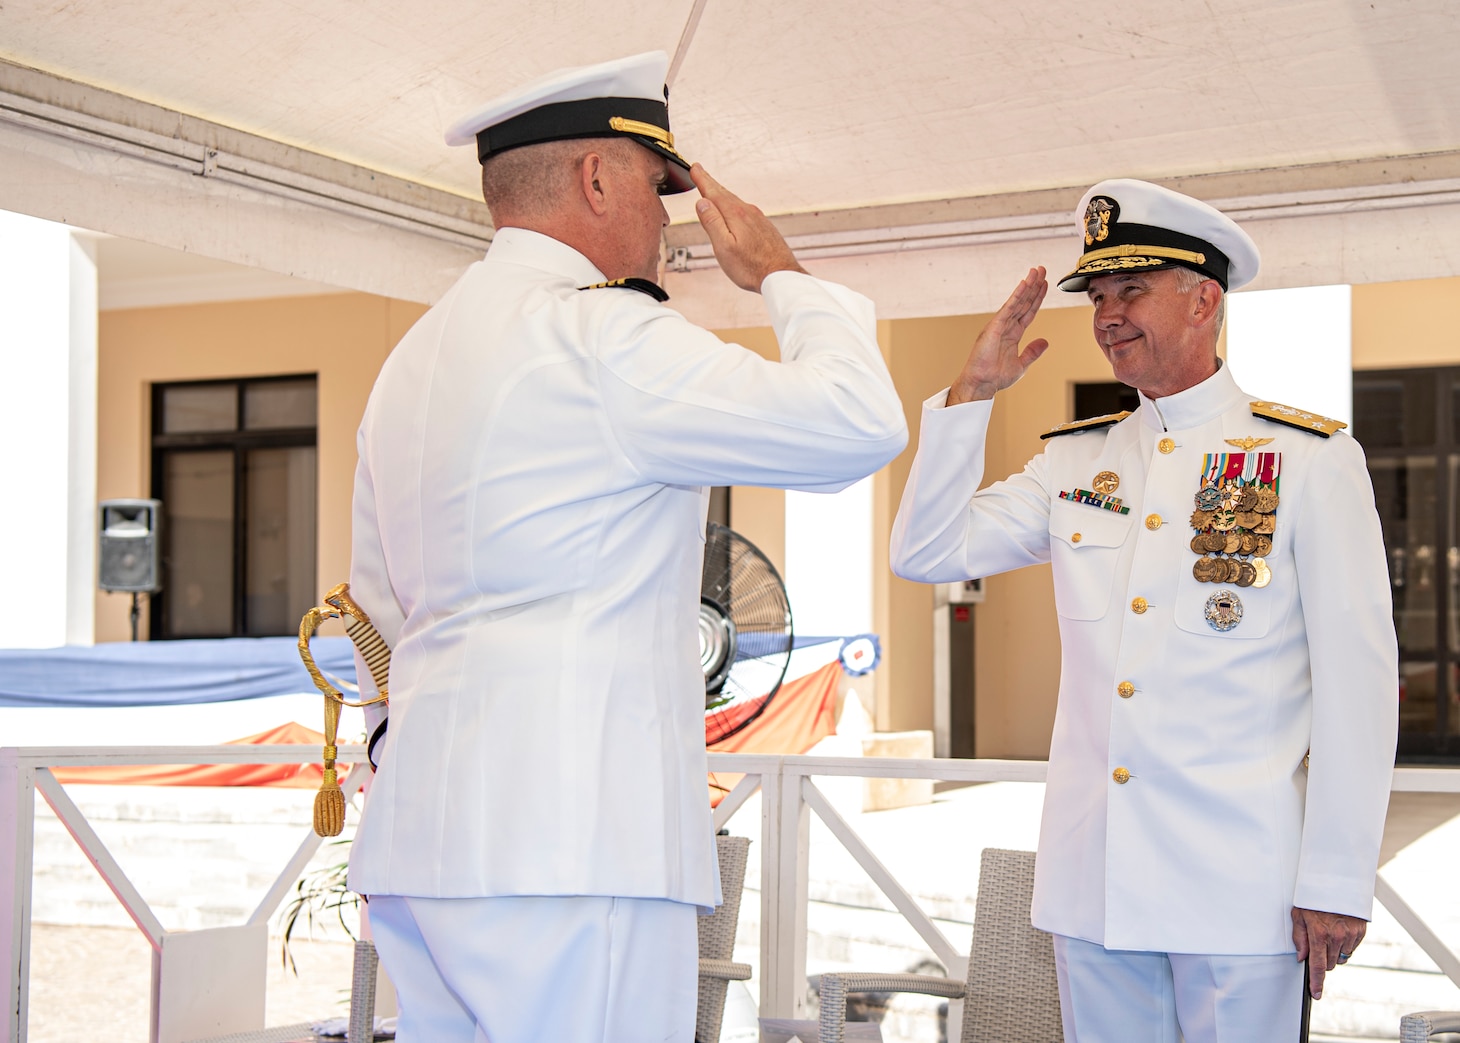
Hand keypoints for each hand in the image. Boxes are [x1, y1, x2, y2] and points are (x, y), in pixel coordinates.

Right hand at [692, 164, 805, 291]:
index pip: (714, 192)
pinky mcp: (764, 227)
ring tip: (713, 190)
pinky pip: (745, 211)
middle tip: (700, 172)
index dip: (702, 179)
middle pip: (724, 194)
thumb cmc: (751, 267)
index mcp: (735, 215)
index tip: (695, 168)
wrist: (781, 275)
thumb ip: (712, 222)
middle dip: (710, 183)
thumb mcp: (724, 247)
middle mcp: (748, 212)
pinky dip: (734, 206)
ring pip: (735, 202)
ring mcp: (758, 219)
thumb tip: (702, 202)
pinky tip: (733, 211)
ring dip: (722, 194)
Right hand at [947, 267, 1050, 404]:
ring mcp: (1000, 324)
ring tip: (1037, 271)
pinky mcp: (995, 326)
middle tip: (1042, 269)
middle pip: (1024, 302)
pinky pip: (1009, 308)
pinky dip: (1017, 295)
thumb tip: (1045, 342)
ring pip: (1018, 301)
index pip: (1028, 311)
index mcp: (1012, 334)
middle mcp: (1006, 326)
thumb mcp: (1021, 364)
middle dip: (1034, 285)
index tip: (1044, 284)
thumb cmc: (995, 376)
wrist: (982, 383)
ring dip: (1028, 285)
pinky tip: (1025, 284)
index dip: (1037, 298)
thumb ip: (1032, 352)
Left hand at [1292, 906, 1365, 998]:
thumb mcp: (1298, 914)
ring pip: (1341, 958)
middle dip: (1323, 959)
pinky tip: (1339, 931)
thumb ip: (1299, 937)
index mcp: (1319, 933)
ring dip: (1334, 952)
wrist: (1336, 881)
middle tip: (1318, 943)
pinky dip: (1344, 945)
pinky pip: (1351, 949)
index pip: (1318, 966)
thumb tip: (1302, 957)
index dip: (1317, 982)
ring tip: (1329, 933)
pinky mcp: (1360, 932)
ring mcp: (1350, 935)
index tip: (1316, 993)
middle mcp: (1336, 937)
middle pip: (1330, 964)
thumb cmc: (1314, 897)